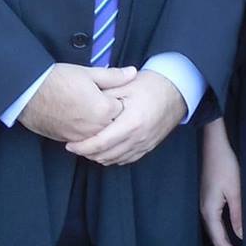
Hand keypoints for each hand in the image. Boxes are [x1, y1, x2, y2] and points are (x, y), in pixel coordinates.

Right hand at [17, 63, 138, 142]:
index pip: (122, 108)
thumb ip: (113, 76)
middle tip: (102, 103)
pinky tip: (81, 121)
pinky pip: (85, 141)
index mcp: (104, 110)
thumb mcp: (88, 73)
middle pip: (113, 125)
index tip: (112, 93)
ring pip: (100, 136)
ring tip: (91, 112)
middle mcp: (96, 128)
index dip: (117, 99)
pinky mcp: (68, 140)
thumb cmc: (58, 79)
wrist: (29, 93)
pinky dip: (87, 134)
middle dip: (112, 116)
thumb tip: (133, 73)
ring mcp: (81, 137)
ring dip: (100, 127)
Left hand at [66, 70, 185, 165]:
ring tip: (86, 147)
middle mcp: (138, 138)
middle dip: (87, 153)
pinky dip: (112, 158)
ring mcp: (145, 145)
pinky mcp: (148, 147)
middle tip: (74, 146)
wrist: (175, 90)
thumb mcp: (124, 86)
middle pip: (106, 156)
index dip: (82, 146)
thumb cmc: (149, 85)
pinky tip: (104, 151)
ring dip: (98, 157)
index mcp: (131, 123)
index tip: (69, 144)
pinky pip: (126, 159)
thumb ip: (104, 97)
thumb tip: (83, 107)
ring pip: (115, 160)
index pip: (101, 143)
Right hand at [199, 119, 244, 245]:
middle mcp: (204, 210)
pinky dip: (225, 232)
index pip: (220, 241)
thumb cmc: (224, 165)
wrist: (213, 145)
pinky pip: (216, 221)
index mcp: (209, 211)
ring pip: (216, 230)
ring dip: (228, 242)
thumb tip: (242, 237)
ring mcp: (205, 204)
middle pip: (216, 238)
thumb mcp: (235, 190)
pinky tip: (234, 233)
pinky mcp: (208, 199)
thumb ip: (238, 215)